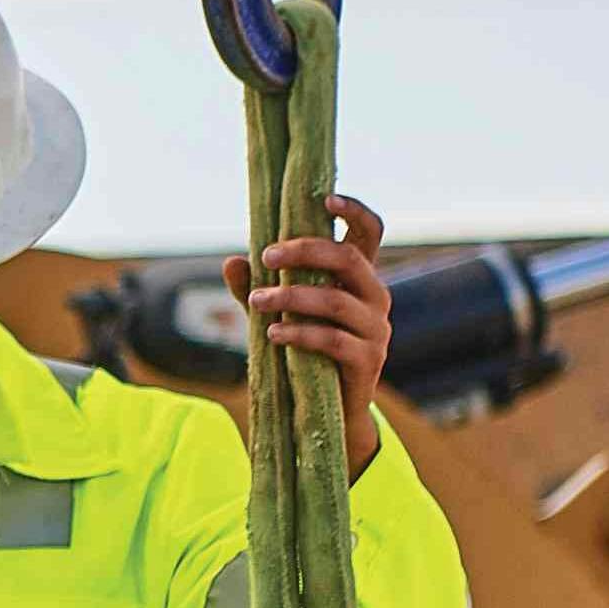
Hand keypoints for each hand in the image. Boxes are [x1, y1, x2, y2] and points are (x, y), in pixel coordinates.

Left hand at [224, 192, 393, 477]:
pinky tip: (271, 334)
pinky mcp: (368, 360)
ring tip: (256, 301)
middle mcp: (375, 296)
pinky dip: (299, 334)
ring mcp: (376, 329)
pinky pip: (333, 340)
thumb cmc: (304, 348)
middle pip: (348, 259)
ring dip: (290, 297)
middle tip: (266, 255)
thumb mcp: (277, 313)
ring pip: (335, 301)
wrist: (329, 409)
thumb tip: (231, 261)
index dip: (354, 211)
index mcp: (359, 277)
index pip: (369, 232)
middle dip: (305, 251)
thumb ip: (256, 287)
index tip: (324, 198)